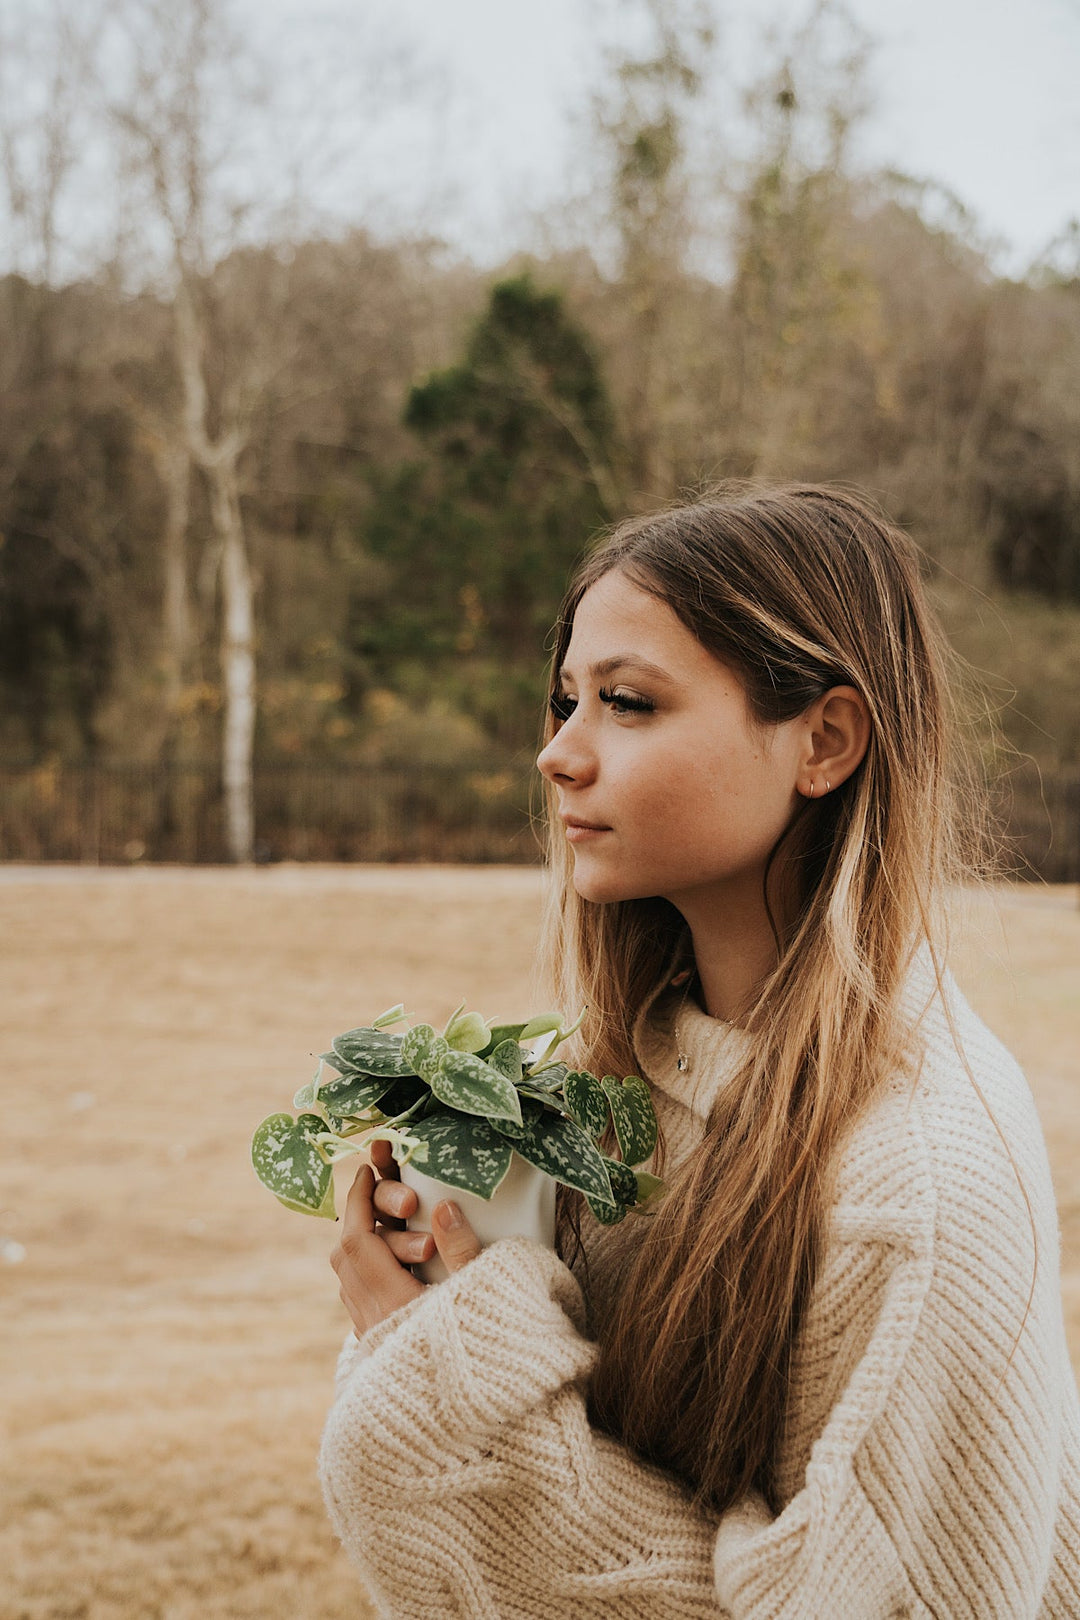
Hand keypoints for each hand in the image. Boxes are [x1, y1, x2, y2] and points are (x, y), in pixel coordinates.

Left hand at [330, 1138, 481, 1338]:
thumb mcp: (480, 1298)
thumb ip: (462, 1252)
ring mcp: (373, 1337)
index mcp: (393, 1304)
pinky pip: (358, 1297)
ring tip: (386, 1221)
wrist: (466, 1428)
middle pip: (345, 1257)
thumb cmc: (483, 1358)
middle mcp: (373, 1321)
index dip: (359, 1201)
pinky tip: (392, 1263)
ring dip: (361, 1244)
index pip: (358, 1241)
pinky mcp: (378, 1351)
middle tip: (377, 1187)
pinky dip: (366, 1269)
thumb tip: (443, 1205)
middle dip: (357, 1216)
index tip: (369, 1169)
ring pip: (348, 1279)